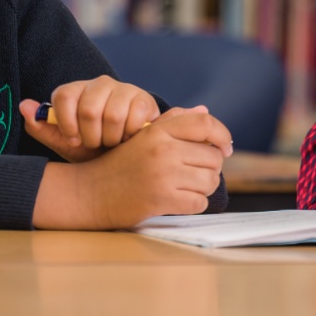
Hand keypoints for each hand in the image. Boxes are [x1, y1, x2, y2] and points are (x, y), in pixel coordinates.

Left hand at [19, 76, 160, 161]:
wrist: (125, 157)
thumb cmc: (90, 150)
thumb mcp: (63, 143)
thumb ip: (41, 127)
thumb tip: (24, 106)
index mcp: (76, 91)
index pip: (64, 96)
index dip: (67, 124)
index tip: (73, 140)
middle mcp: (99, 84)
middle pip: (88, 109)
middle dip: (91, 137)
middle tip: (95, 144)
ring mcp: (124, 88)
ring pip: (112, 115)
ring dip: (111, 139)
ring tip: (112, 143)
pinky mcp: (144, 99)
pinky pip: (134, 118)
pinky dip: (130, 136)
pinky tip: (129, 138)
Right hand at [31, 106, 232, 228]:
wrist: (89, 192)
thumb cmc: (119, 164)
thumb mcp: (142, 136)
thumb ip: (173, 122)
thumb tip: (205, 111)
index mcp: (158, 131)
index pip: (205, 124)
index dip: (222, 135)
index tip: (226, 147)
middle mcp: (163, 149)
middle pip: (213, 157)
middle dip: (210, 167)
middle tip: (196, 173)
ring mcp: (164, 175)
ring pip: (210, 181)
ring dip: (204, 187)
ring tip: (187, 186)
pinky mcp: (162, 199)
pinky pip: (199, 202)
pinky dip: (194, 204)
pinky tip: (179, 201)